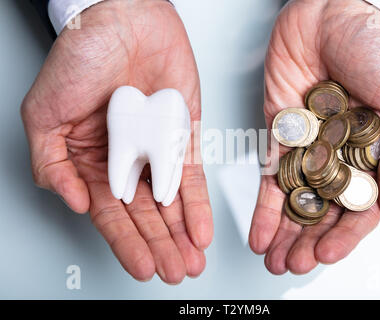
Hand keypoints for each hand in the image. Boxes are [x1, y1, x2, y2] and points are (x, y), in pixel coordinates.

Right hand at [21, 0, 212, 282]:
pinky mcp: (182, 135)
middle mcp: (125, 160)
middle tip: (174, 270)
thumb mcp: (45, 114)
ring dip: (181, 233)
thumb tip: (73, 203)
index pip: (110, 213)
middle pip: (145, 213)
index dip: (126, 242)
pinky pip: (192, 175)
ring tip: (191, 260)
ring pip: (171, 201)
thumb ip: (53, 164)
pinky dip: (197, 203)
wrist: (123, 20)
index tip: (142, 267)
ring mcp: (155, 149)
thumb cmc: (81, 58)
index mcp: (90, 161)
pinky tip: (201, 229)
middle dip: (160, 244)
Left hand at [249, 0, 379, 274]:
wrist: (329, 13)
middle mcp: (341, 158)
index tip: (326, 254)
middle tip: (293, 266)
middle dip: (309, 242)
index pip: (360, 206)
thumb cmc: (375, 49)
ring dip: (286, 235)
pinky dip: (266, 209)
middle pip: (324, 212)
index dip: (345, 235)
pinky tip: (261, 235)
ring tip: (274, 262)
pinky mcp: (279, 138)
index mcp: (375, 154)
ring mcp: (308, 150)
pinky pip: (272, 179)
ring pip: (296, 203)